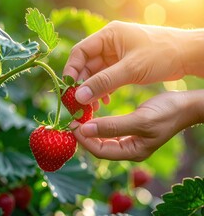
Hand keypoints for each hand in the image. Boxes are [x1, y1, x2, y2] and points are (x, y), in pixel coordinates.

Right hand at [63, 21, 189, 104]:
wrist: (186, 55)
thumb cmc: (160, 54)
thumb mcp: (130, 68)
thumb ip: (103, 82)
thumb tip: (79, 96)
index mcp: (108, 35)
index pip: (80, 51)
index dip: (72, 69)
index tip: (68, 88)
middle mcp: (109, 44)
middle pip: (86, 64)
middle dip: (82, 84)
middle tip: (79, 102)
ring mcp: (115, 55)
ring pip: (96, 73)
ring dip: (92, 89)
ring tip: (92, 106)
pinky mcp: (122, 65)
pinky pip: (106, 78)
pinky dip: (103, 89)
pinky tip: (105, 100)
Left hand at [71, 90, 202, 160]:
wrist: (185, 105)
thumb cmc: (167, 113)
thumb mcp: (140, 121)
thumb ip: (113, 127)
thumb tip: (86, 130)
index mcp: (132, 152)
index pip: (100, 151)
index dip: (84, 140)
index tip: (72, 125)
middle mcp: (128, 148)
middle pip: (99, 146)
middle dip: (84, 135)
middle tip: (72, 121)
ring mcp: (129, 139)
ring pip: (103, 138)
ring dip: (90, 128)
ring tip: (79, 117)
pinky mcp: (130, 129)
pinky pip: (109, 130)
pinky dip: (99, 123)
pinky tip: (92, 114)